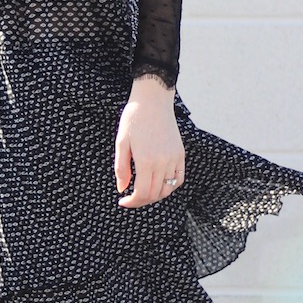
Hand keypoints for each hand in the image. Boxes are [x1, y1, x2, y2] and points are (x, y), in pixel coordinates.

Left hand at [114, 79, 184, 207]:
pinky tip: (159, 184)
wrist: (153, 100)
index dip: (132, 202)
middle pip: (155, 194)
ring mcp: (174, 158)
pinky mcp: (181, 154)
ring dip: (155, 195)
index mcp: (146, 161)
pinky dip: (170, 186)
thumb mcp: (121, 143)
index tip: (123, 201)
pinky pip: (179, 178)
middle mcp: (163, 162)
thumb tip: (122, 189)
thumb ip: (122, 168)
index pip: (142, 193)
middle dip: (141, 201)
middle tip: (130, 198)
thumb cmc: (134, 119)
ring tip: (143, 192)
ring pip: (168, 189)